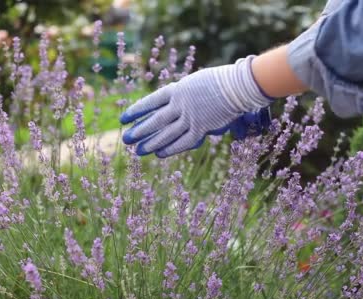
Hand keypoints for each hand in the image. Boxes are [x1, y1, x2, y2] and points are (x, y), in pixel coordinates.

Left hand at [120, 55, 273, 157]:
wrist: (238, 85)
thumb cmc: (219, 81)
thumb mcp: (194, 82)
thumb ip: (181, 94)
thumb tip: (168, 106)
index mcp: (176, 89)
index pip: (150, 102)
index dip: (136, 111)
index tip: (124, 118)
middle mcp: (180, 104)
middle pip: (155, 120)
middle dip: (139, 130)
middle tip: (126, 139)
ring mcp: (191, 117)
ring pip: (166, 133)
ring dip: (151, 143)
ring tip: (138, 151)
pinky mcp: (202, 128)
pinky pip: (183, 141)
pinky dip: (171, 148)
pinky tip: (159, 154)